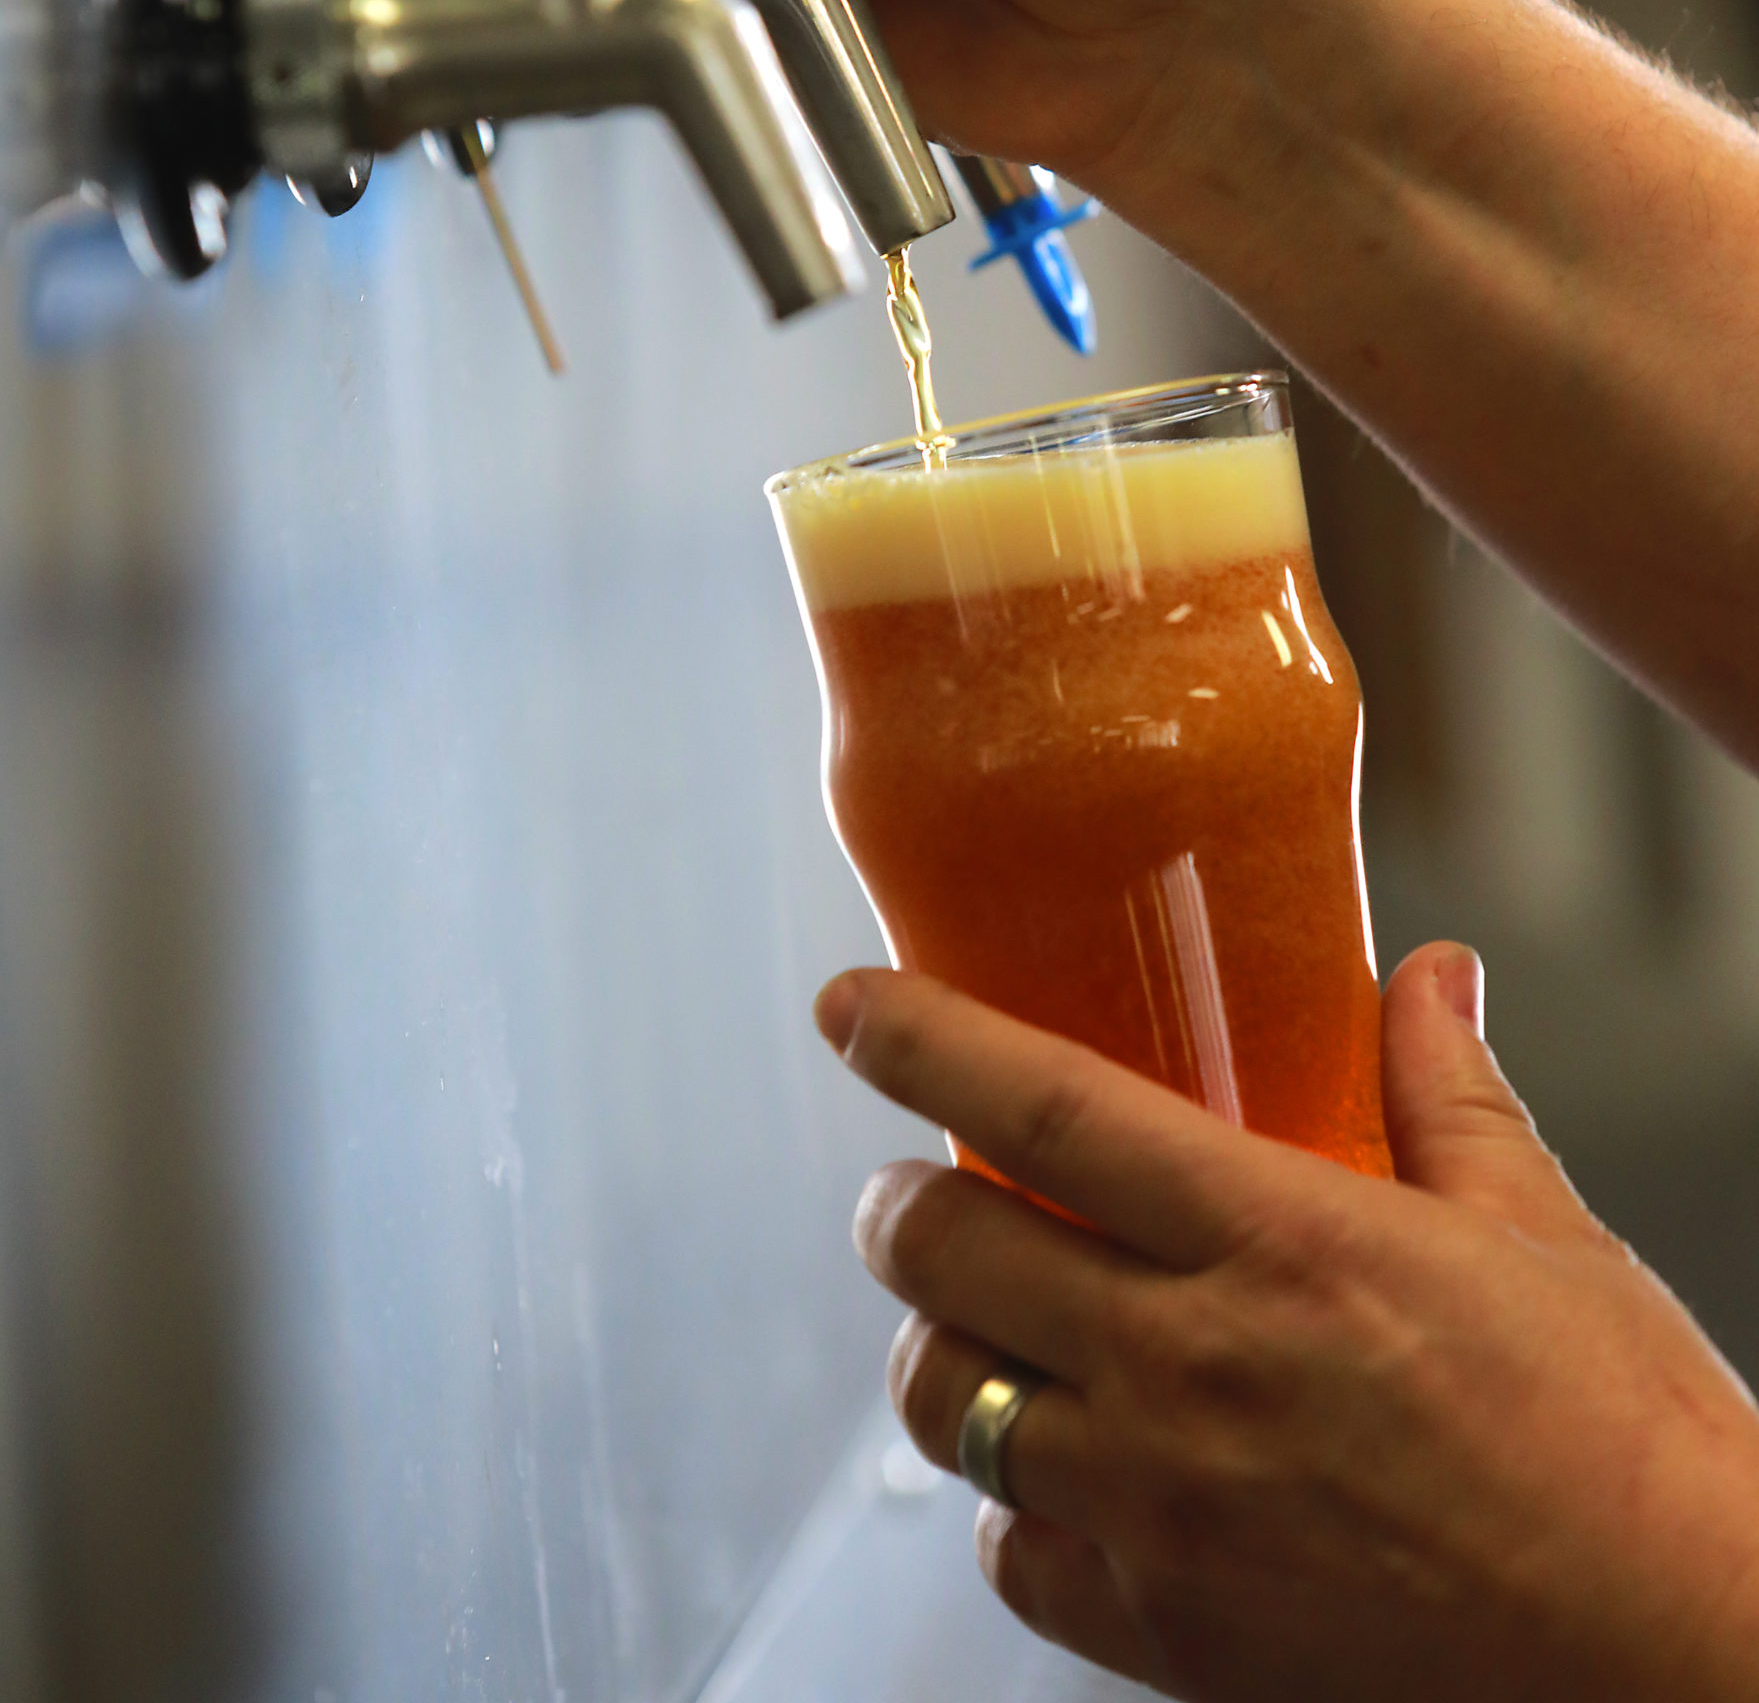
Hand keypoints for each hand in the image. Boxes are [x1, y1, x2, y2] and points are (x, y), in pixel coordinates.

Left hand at [815, 951, 1758, 1700]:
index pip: (1043, 1107)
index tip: (852, 1004)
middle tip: (918, 1186)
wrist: (1684, 1667)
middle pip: (949, 1254)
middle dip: (899, 1203)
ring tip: (982, 1321)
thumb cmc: (1630, 1447)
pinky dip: (1010, 1505)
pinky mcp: (1174, 1638)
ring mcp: (1169, 1514)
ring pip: (947, 1405)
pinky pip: (1013, 1556)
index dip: (923, 1042)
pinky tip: (1061, 1472)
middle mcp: (1195, 1371)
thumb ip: (1448, 1089)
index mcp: (1283, 1241)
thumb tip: (1428, 973)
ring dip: (937, 1346)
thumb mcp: (1543, 1236)